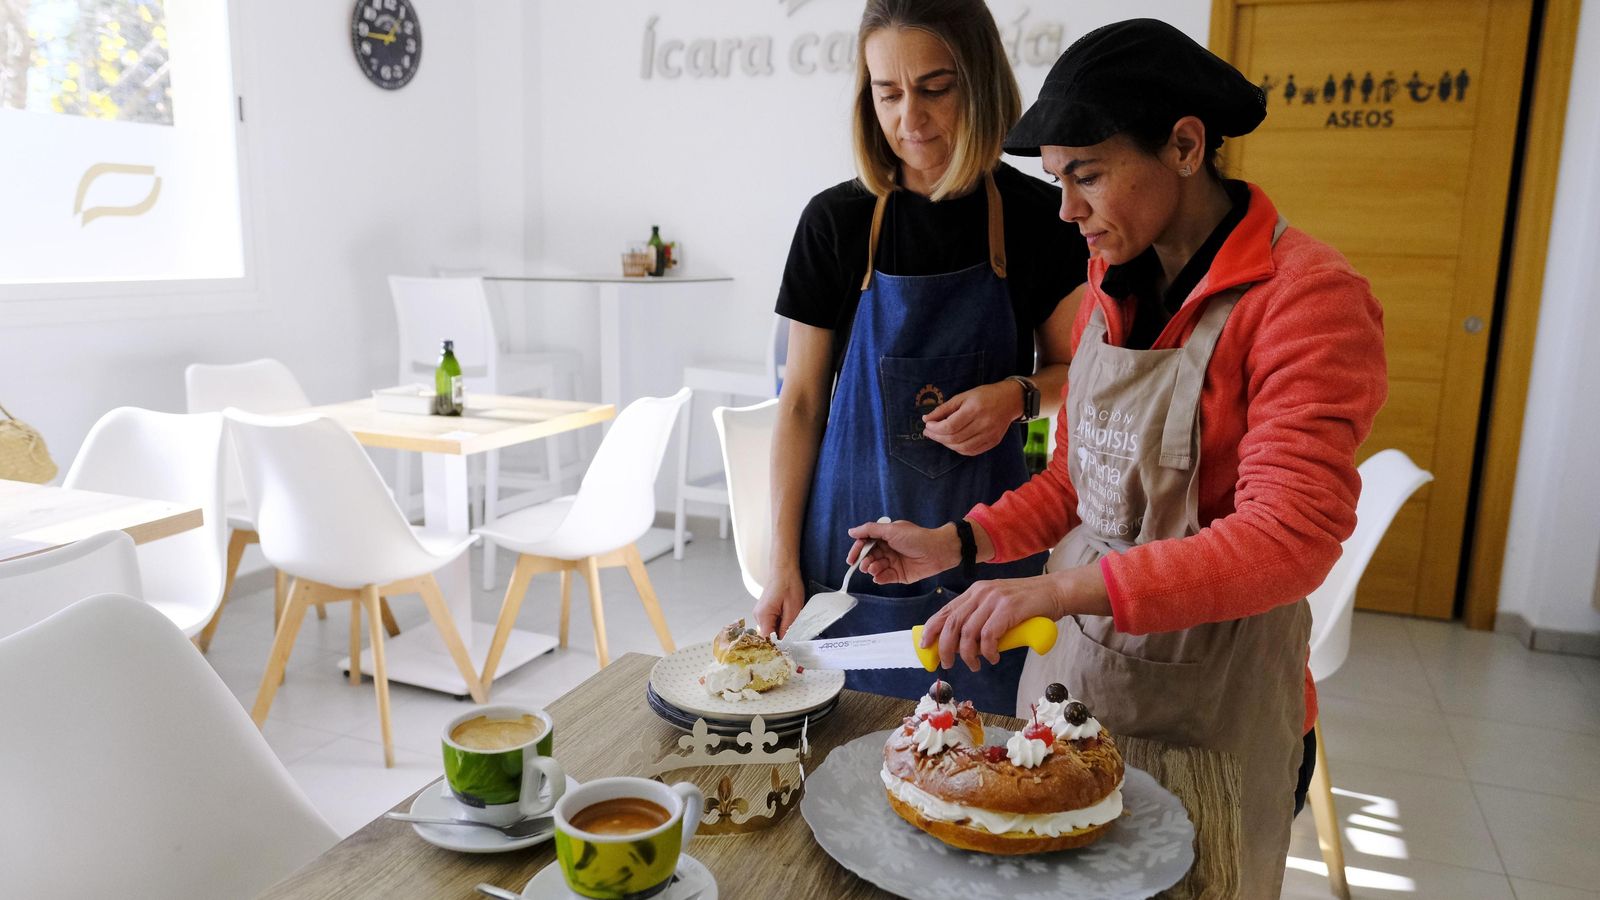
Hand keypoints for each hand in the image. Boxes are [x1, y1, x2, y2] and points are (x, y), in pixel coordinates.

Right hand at [753, 569, 806, 638]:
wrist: (784, 569)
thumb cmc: (789, 585)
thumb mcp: (793, 609)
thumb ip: (787, 628)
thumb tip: (785, 642)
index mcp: (763, 616)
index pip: (766, 639)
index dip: (777, 645)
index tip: (788, 647)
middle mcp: (757, 616)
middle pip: (768, 635)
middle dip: (781, 636)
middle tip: (794, 632)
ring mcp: (759, 613)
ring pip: (770, 629)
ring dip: (781, 629)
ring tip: (791, 620)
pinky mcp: (763, 610)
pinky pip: (771, 622)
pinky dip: (779, 623)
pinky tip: (787, 616)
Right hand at [846, 520, 959, 585]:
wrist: (937, 551)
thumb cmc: (916, 537)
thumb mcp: (891, 530)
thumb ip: (869, 530)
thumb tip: (851, 532)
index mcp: (885, 537)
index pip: (865, 543)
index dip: (857, 550)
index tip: (851, 559)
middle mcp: (888, 549)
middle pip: (869, 557)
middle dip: (864, 561)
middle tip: (865, 565)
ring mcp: (893, 562)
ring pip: (876, 568)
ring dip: (872, 569)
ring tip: (875, 568)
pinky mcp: (899, 575)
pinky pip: (885, 578)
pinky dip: (880, 578)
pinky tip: (878, 577)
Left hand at [920, 574, 1066, 671]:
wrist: (1056, 592)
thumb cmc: (1029, 605)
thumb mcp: (998, 606)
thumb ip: (982, 618)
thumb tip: (963, 644)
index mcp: (976, 591)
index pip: (946, 610)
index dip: (931, 629)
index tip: (925, 646)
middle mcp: (981, 593)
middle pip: (952, 623)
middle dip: (945, 647)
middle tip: (948, 663)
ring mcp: (994, 600)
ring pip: (968, 633)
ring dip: (968, 655)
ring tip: (974, 665)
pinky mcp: (1008, 609)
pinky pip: (989, 636)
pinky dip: (987, 651)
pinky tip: (993, 658)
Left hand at [921, 381, 1022, 455]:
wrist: (1010, 400)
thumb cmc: (984, 395)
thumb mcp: (963, 396)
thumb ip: (944, 408)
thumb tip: (927, 419)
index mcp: (974, 409)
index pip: (950, 426)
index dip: (936, 429)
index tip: (927, 425)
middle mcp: (983, 424)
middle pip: (954, 438)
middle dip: (938, 437)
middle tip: (929, 433)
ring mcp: (989, 435)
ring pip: (962, 447)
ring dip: (947, 444)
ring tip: (939, 437)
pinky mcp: (993, 442)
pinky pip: (972, 451)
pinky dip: (959, 449)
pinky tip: (952, 442)